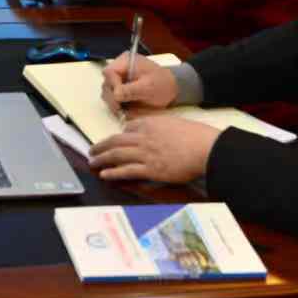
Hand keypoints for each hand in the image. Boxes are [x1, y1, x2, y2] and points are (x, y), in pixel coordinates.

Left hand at [88, 116, 221, 184]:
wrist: (206, 148)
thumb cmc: (196, 136)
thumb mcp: (175, 123)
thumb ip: (161, 126)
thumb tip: (156, 131)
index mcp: (151, 123)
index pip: (128, 127)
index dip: (119, 135)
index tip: (115, 140)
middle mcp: (144, 137)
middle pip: (116, 141)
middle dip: (101, 146)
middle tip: (92, 151)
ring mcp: (146, 153)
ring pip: (116, 155)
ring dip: (101, 159)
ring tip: (92, 162)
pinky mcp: (151, 169)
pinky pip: (127, 171)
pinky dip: (114, 173)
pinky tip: (105, 174)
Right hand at [100, 52, 179, 112]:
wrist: (172, 89)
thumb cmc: (163, 84)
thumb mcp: (148, 87)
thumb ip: (131, 90)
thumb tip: (115, 95)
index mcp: (126, 61)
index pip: (109, 72)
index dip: (113, 85)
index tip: (120, 98)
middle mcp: (120, 68)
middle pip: (106, 83)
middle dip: (112, 97)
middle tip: (120, 108)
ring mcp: (119, 79)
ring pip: (107, 92)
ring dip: (113, 103)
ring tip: (124, 110)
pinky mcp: (121, 89)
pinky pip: (112, 98)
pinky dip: (117, 105)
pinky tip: (125, 110)